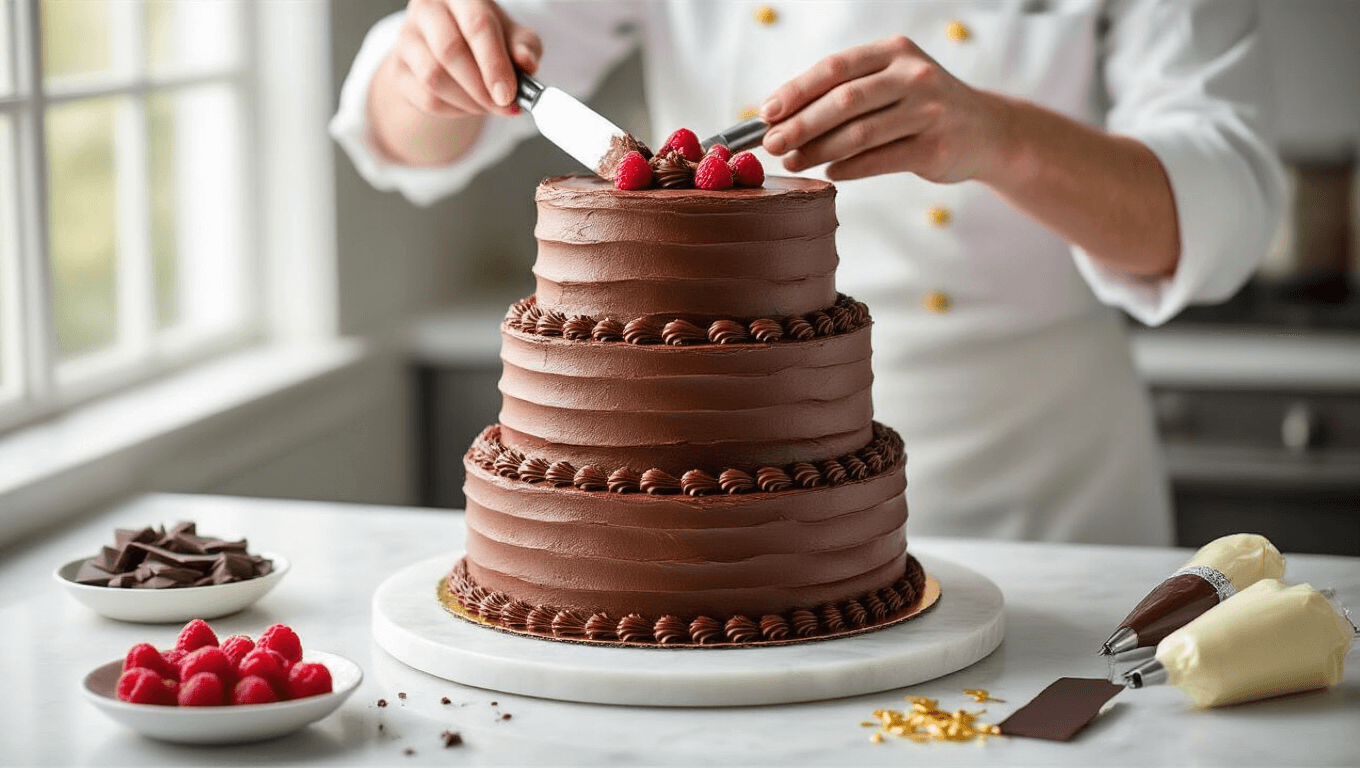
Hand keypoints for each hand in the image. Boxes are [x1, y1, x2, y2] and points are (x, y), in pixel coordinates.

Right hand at [385, 0, 542, 118]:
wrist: (451, 49)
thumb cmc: (485, 38)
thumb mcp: (512, 36)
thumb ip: (525, 47)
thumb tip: (526, 63)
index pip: (476, 25)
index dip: (494, 63)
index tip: (508, 94)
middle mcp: (427, 9)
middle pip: (450, 50)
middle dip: (481, 87)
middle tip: (503, 106)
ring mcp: (407, 38)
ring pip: (433, 77)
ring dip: (467, 102)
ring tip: (488, 106)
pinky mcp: (398, 69)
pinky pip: (425, 97)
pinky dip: (453, 111)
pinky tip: (469, 106)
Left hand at [759, 35, 1007, 183]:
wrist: (988, 130)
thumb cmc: (923, 107)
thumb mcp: (892, 82)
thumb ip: (846, 91)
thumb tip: (781, 117)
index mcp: (895, 52)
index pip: (835, 68)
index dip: (796, 91)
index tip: (766, 113)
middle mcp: (914, 76)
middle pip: (844, 100)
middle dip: (801, 124)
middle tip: (772, 144)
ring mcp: (928, 111)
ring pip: (860, 133)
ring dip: (819, 150)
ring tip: (793, 162)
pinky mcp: (936, 147)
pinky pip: (881, 160)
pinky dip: (850, 168)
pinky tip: (831, 172)